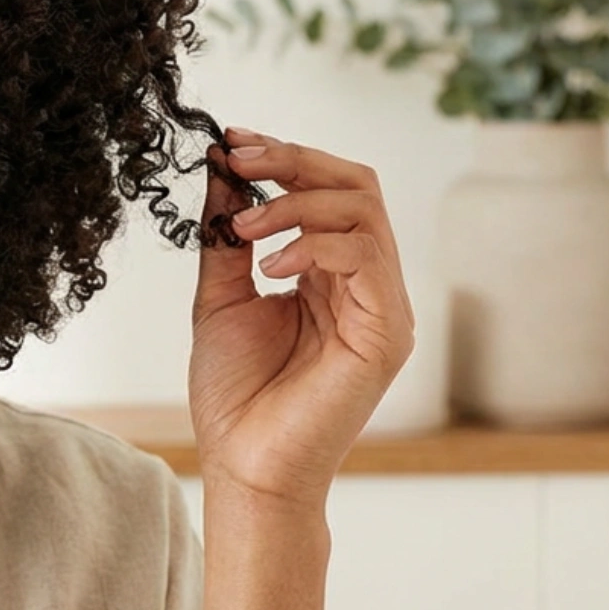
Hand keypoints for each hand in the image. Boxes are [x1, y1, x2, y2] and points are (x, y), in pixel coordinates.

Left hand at [188, 127, 416, 510]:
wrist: (245, 468)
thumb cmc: (236, 396)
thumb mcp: (221, 295)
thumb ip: (227, 233)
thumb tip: (222, 166)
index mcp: (332, 273)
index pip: (330, 188)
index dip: (284, 155)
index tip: (232, 141)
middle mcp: (367, 285)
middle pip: (357, 185)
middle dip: (295, 160)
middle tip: (241, 158)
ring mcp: (384, 308)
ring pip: (363, 211)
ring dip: (296, 202)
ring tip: (244, 230)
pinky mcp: (387, 334)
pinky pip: (366, 257)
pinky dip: (314, 245)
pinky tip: (270, 268)